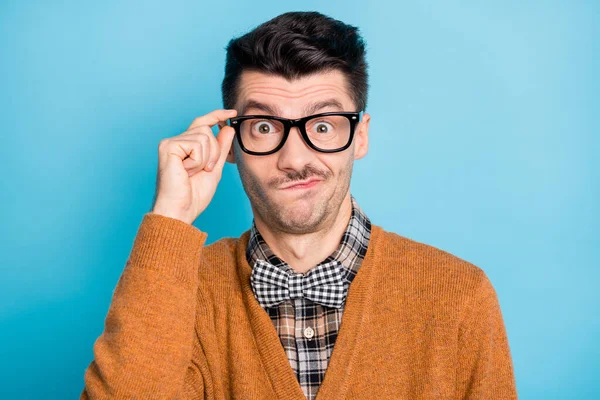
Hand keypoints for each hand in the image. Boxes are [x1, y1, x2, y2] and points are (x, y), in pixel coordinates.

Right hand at [150, 109, 237, 223]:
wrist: (180, 210)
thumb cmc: (194, 195)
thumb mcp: (215, 168)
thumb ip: (221, 149)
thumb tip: (228, 128)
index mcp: (186, 146)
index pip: (203, 123)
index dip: (217, 115)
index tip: (232, 113)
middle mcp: (176, 141)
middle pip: (207, 130)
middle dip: (214, 152)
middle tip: (205, 170)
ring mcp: (171, 142)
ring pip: (204, 137)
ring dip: (206, 158)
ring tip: (193, 172)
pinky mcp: (168, 146)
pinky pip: (196, 145)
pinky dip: (197, 161)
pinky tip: (186, 171)